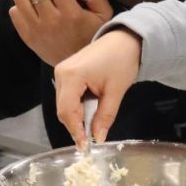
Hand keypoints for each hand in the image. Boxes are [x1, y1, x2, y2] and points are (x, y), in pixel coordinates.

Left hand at [10, 0, 113, 66]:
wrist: (83, 65)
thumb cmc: (93, 34)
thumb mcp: (104, 13)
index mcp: (71, 13)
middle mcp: (52, 21)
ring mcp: (37, 30)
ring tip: (39, 2)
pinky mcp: (28, 38)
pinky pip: (14, 13)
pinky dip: (21, 9)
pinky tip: (34, 13)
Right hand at [54, 29, 141, 145]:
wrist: (124, 40)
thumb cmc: (122, 61)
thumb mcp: (116, 92)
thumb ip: (105, 117)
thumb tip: (98, 138)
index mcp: (72, 75)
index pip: (67, 111)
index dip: (75, 131)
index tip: (85, 146)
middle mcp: (61, 73)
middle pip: (63, 109)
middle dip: (77, 125)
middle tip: (92, 137)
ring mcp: (61, 72)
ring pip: (64, 104)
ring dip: (78, 116)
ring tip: (95, 119)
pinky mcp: (66, 72)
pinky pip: (67, 96)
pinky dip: (78, 106)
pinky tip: (91, 107)